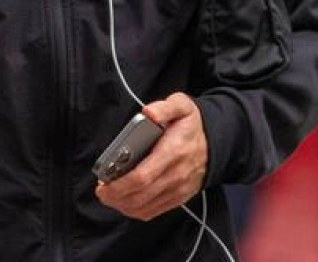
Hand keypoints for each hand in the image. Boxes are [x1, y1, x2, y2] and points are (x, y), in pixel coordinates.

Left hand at [95, 93, 207, 220]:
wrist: (216, 143)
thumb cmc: (191, 125)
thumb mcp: (182, 106)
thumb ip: (165, 107)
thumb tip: (148, 112)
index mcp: (173, 151)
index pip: (142, 176)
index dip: (119, 183)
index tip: (103, 181)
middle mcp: (176, 175)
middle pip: (139, 195)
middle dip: (115, 196)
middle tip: (101, 190)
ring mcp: (178, 190)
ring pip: (144, 207)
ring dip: (122, 205)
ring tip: (109, 196)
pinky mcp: (178, 198)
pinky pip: (152, 211)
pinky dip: (134, 210)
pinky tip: (123, 202)